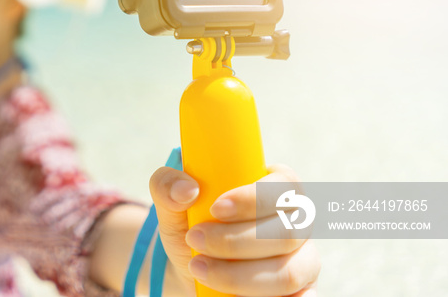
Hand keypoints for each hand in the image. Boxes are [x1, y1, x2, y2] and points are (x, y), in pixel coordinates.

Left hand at [149, 164, 320, 295]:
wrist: (192, 265)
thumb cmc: (190, 223)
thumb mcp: (171, 201)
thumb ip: (167, 184)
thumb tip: (186, 190)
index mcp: (277, 186)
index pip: (284, 185)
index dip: (254, 198)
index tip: (216, 209)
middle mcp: (299, 221)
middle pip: (287, 232)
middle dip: (236, 241)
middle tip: (196, 240)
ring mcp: (304, 258)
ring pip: (288, 273)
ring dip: (239, 276)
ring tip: (199, 269)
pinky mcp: (301, 290)